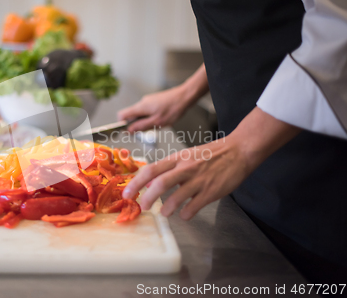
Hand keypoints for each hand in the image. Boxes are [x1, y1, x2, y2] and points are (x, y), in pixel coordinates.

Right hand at [117, 64, 208, 131]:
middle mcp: (142, 102)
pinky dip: (150, 117)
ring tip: (158, 124)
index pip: (122, 115)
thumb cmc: (173, 109)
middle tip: (148, 130)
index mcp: (140, 107)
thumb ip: (141, 126)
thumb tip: (128, 131)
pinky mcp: (153, 101)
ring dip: (145, 122)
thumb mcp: (157, 122)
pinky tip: (161, 119)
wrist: (185, 96)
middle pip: (131, 116)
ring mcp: (148, 101)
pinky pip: (146, 111)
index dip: (122, 124)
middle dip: (136, 125)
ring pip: (140, 114)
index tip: (128, 132)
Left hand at [122, 107, 300, 219]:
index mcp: (177, 158)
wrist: (239, 151)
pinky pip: (194, 206)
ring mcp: (199, 180)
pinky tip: (185, 214)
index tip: (127, 193)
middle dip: (147, 198)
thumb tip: (149, 184)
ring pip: (176, 197)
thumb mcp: (186, 156)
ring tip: (164, 213)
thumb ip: (169, 169)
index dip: (136, 183)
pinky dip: (186, 214)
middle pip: (159, 183)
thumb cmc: (211, 154)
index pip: (151, 170)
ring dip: (166, 208)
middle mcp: (185, 168)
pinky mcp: (211, 191)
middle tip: (142, 207)